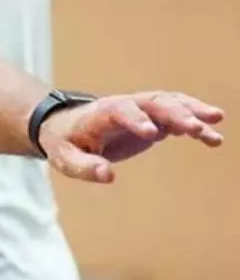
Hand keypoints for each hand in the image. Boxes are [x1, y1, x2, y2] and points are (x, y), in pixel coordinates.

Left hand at [38, 91, 224, 182]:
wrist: (65, 126)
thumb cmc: (65, 143)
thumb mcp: (65, 158)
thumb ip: (84, 167)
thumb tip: (108, 176)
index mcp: (101, 113)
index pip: (120, 111)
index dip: (135, 119)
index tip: (151, 133)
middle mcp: (124, 106)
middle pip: (151, 103)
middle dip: (173, 113)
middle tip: (195, 128)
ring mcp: (140, 109)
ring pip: (168, 103)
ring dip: (191, 111)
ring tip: (216, 121)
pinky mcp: (151, 118)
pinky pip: (175, 113)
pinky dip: (194, 119)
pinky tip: (212, 134)